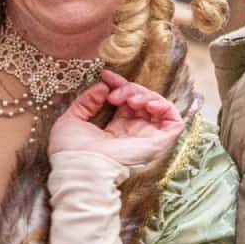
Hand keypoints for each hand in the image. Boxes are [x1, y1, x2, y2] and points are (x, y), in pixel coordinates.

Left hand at [48, 69, 183, 170]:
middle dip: (129, 89)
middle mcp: (134, 133)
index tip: (106, 75)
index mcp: (116, 130)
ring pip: (157, 107)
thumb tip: (103, 87)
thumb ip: (87, 101)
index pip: (126, 102)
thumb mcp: (72, 119)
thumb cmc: (71, 151)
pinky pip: (173, 121)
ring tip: (130, 100)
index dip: (119, 85)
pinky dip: (164, 106)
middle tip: (114, 95)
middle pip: (142, 100)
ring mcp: (147, 138)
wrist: (79, 168)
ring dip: (145, 95)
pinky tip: (147, 104)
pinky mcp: (159, 143)